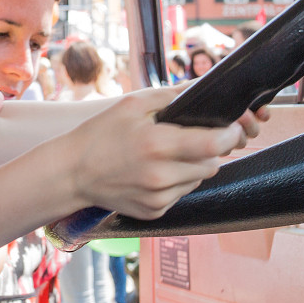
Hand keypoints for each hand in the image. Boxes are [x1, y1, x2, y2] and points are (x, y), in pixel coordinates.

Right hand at [61, 87, 250, 221]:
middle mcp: (161, 177)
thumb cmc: (100, 134)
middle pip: (212, 164)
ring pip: (199, 179)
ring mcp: (159, 199)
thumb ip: (172, 96)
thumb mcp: (132, 104)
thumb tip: (205, 90)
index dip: (229, 134)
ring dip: (194, 166)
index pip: (214, 145)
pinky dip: (177, 181)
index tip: (231, 126)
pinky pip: (182, 194)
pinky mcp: (155, 212)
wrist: (72, 172)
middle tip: (191, 138)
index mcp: (157, 145)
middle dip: (210, 149)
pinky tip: (155, 171)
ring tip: (168, 154)